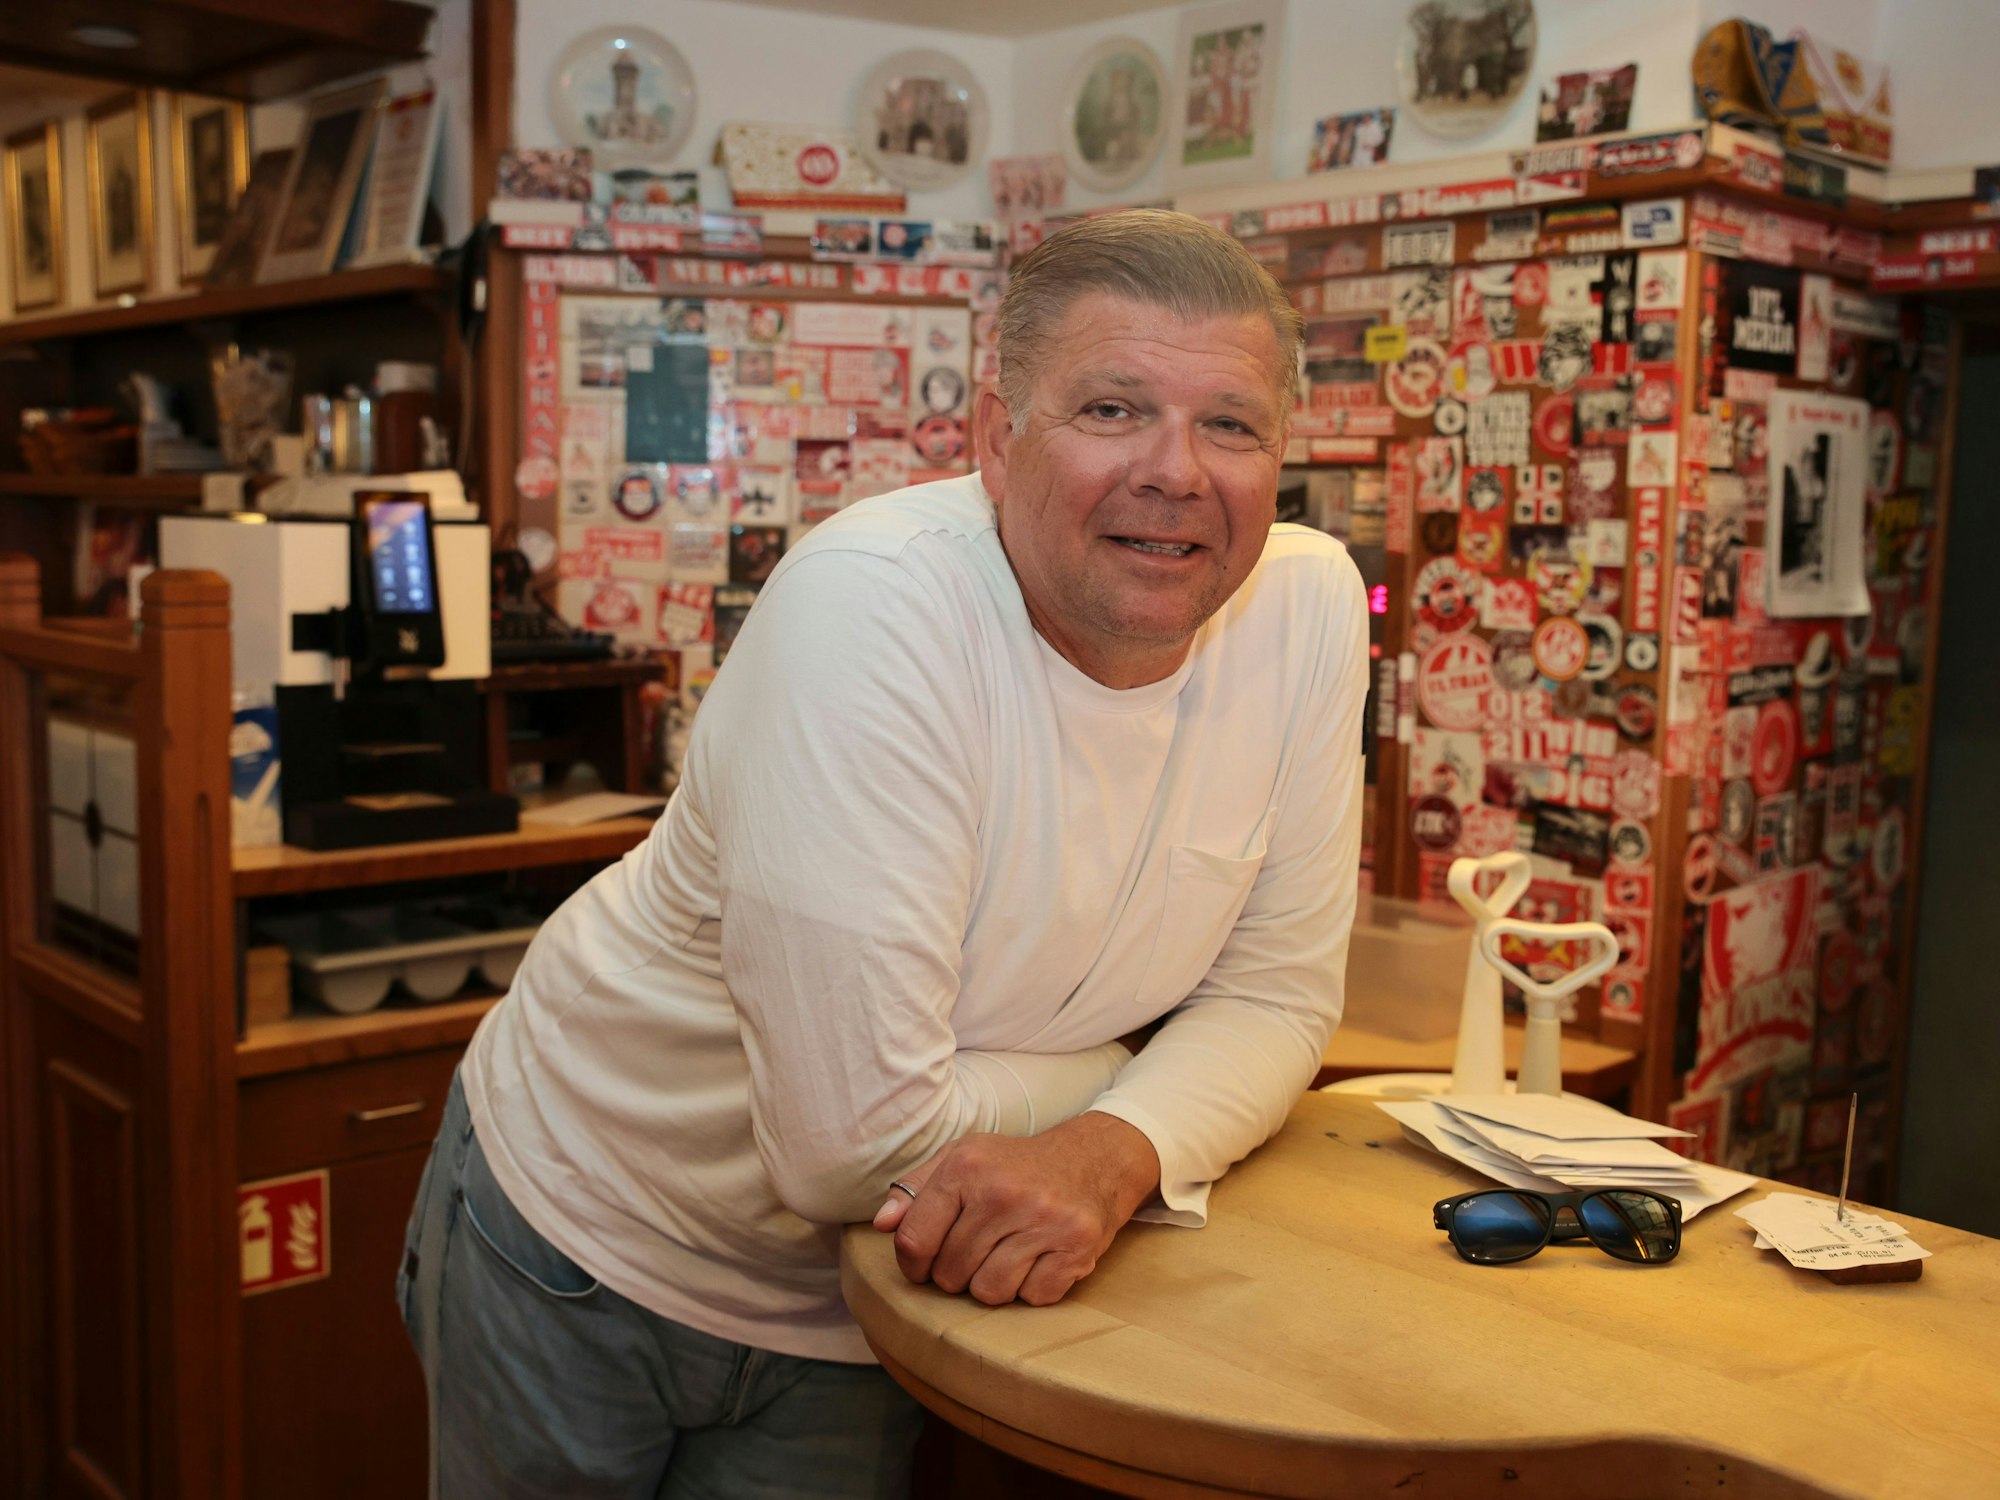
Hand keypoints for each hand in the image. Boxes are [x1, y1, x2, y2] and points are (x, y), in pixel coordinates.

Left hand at [869, 1113, 1159, 1305]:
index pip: (915, 1241)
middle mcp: (1003, 1193)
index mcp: (967, 1167)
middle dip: (957, 1273)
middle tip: (978, 1251)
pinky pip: (1033, 1297)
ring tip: (1007, 1255)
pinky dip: (1032, 1288)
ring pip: (989, 1292)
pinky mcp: (1076, 1246)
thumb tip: (882, 1224)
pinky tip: (1039, 1259)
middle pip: (950, 1274)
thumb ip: (915, 1189)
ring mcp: (1043, 1221)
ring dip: (993, 1284)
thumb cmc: (1016, 1164)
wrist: (1094, 1158)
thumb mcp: (963, 1157)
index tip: (924, 1263)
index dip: (913, 1264)